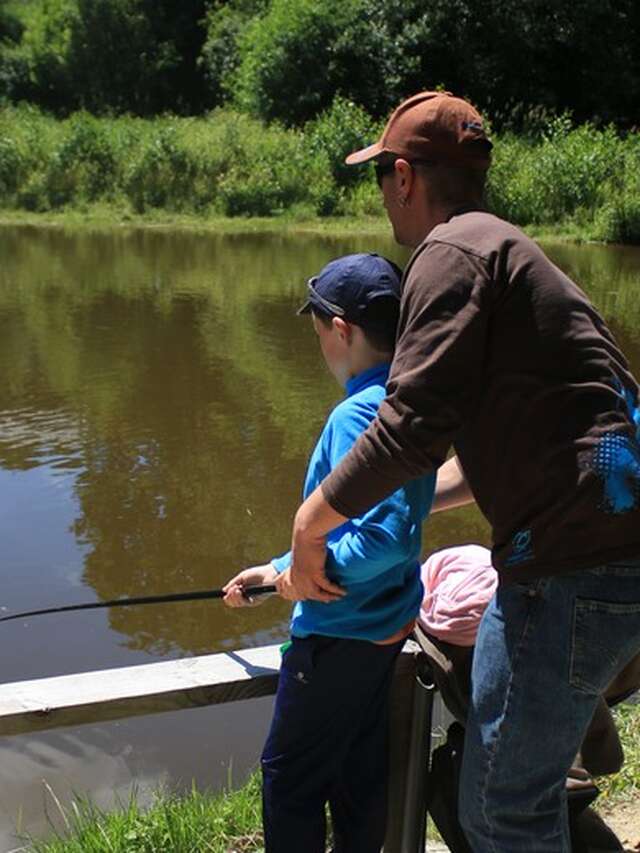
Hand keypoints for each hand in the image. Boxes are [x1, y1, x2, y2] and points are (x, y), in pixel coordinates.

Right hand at [222, 563, 277, 607]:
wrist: (269, 574)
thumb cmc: (257, 574)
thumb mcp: (242, 577)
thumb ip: (233, 583)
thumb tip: (224, 591)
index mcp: (242, 590)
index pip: (232, 598)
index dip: (227, 597)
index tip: (224, 593)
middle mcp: (245, 596)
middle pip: (232, 603)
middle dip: (229, 597)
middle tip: (232, 589)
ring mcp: (250, 599)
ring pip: (236, 603)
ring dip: (233, 596)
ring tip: (236, 588)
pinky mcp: (255, 602)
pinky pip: (244, 603)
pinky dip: (239, 597)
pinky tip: (238, 590)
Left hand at [287, 486, 346, 601]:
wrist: (307, 532)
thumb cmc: (306, 537)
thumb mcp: (304, 550)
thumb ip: (309, 556)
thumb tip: (316, 556)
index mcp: (294, 571)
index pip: (300, 588)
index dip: (308, 594)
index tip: (318, 596)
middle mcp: (298, 576)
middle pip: (309, 594)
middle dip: (321, 598)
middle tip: (331, 599)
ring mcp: (306, 576)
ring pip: (317, 594)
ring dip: (329, 597)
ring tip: (339, 596)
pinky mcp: (315, 573)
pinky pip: (326, 586)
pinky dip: (335, 590)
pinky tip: (342, 590)